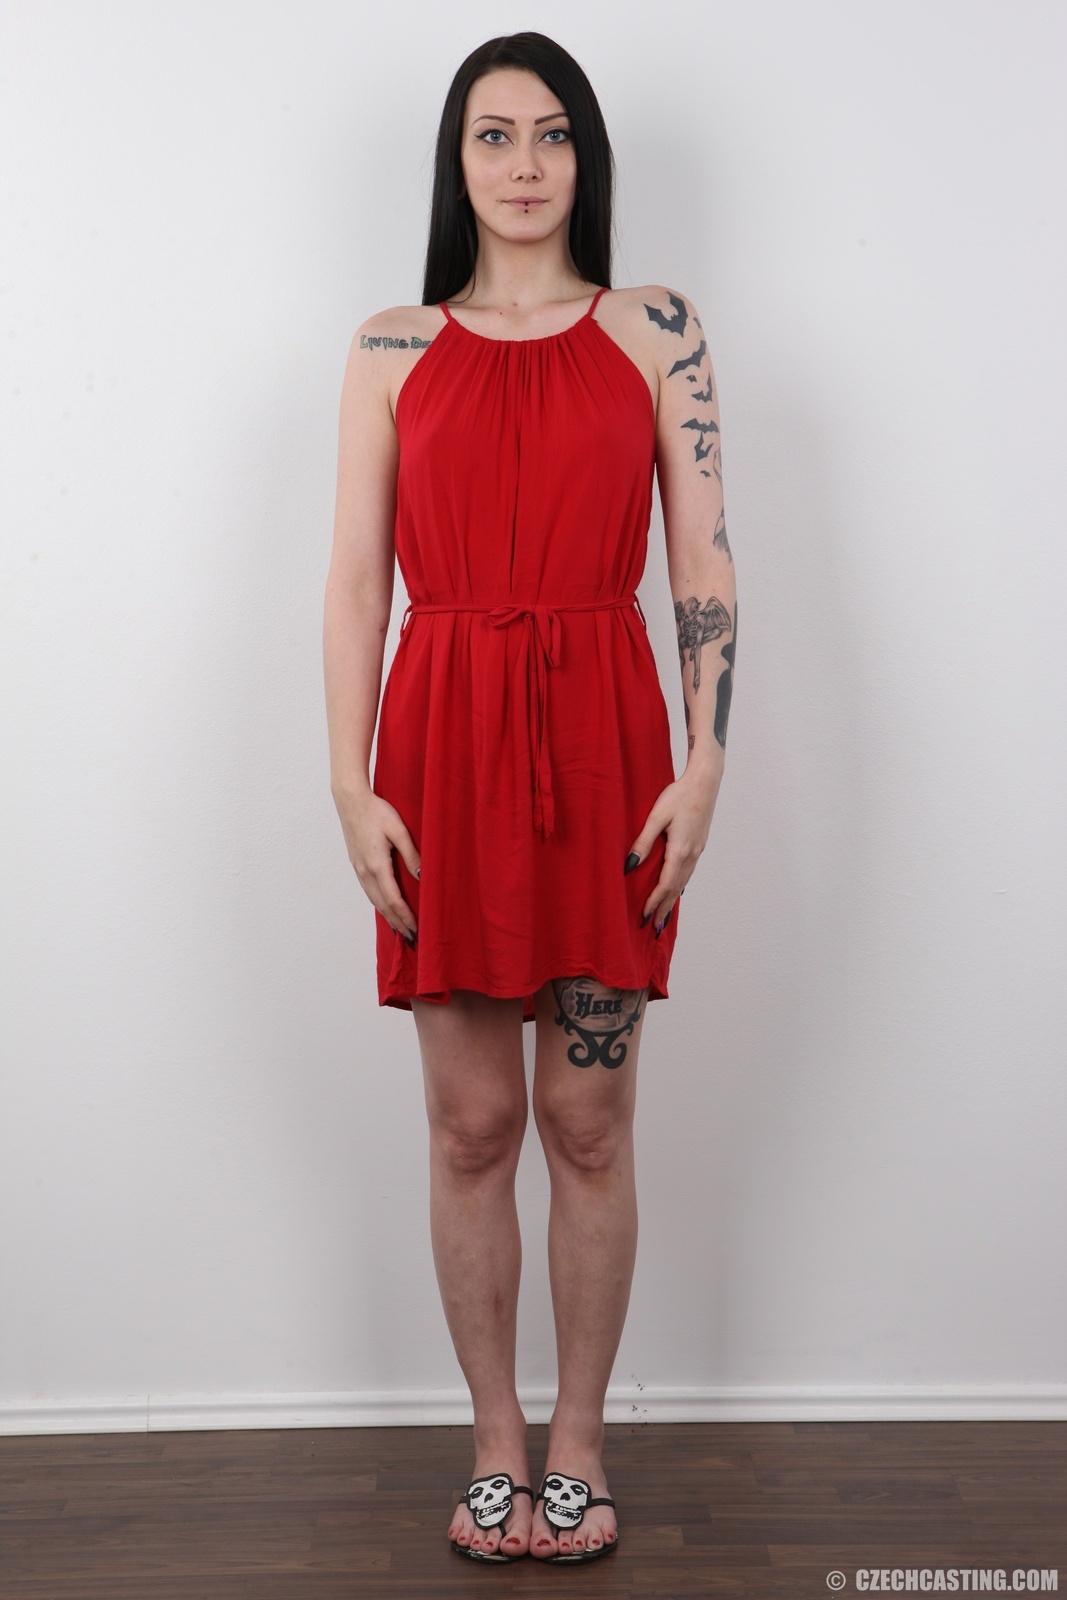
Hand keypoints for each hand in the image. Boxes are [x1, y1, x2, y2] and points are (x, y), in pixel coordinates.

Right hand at [333, 787, 420, 940]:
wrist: (351, 800)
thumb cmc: (377, 811)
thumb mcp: (399, 830)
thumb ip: (411, 854)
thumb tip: (422, 877)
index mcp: (377, 865)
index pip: (394, 900)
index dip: (406, 917)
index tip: (416, 930)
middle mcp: (366, 872)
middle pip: (383, 906)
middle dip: (398, 923)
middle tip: (412, 939)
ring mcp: (359, 869)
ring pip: (374, 900)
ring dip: (388, 917)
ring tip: (399, 930)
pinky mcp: (357, 864)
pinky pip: (369, 891)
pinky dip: (379, 905)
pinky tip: (385, 908)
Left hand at [626, 769, 719, 931]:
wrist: (705, 782)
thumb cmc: (678, 795)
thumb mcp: (656, 817)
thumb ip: (642, 842)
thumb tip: (629, 867)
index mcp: (680, 849)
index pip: (665, 884)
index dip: (653, 902)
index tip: (643, 916)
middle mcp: (692, 854)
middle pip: (675, 888)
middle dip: (663, 908)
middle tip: (653, 927)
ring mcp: (698, 850)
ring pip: (683, 882)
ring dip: (672, 900)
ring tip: (663, 916)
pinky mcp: (699, 845)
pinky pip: (688, 873)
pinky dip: (680, 886)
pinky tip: (677, 891)